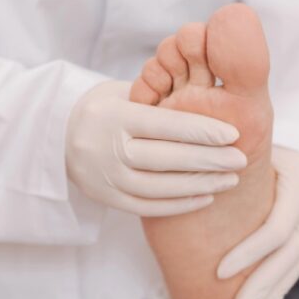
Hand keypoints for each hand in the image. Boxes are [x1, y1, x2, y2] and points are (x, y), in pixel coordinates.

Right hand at [66, 81, 247, 216]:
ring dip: (199, 185)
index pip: (165, 125)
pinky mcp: (106, 197)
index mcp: (114, 116)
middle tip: (241, 159)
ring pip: (159, 187)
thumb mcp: (125, 92)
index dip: (202, 131)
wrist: (57, 134)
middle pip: (165, 159)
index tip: (233, 134)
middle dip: (208, 160)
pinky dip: (179, 204)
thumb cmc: (106, 107)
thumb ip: (161, 99)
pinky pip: (147, 207)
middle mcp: (107, 148)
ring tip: (230, 180)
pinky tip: (206, 196)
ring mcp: (105, 177)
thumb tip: (211, 100)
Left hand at [217, 146, 298, 298]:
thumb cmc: (278, 147)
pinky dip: (280, 294)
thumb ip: (238, 165)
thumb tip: (190, 173)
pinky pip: (298, 270)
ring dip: (271, 297)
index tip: (220, 271)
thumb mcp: (264, 149)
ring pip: (295, 268)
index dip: (249, 253)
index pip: (275, 229)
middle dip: (261, 286)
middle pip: (288, 257)